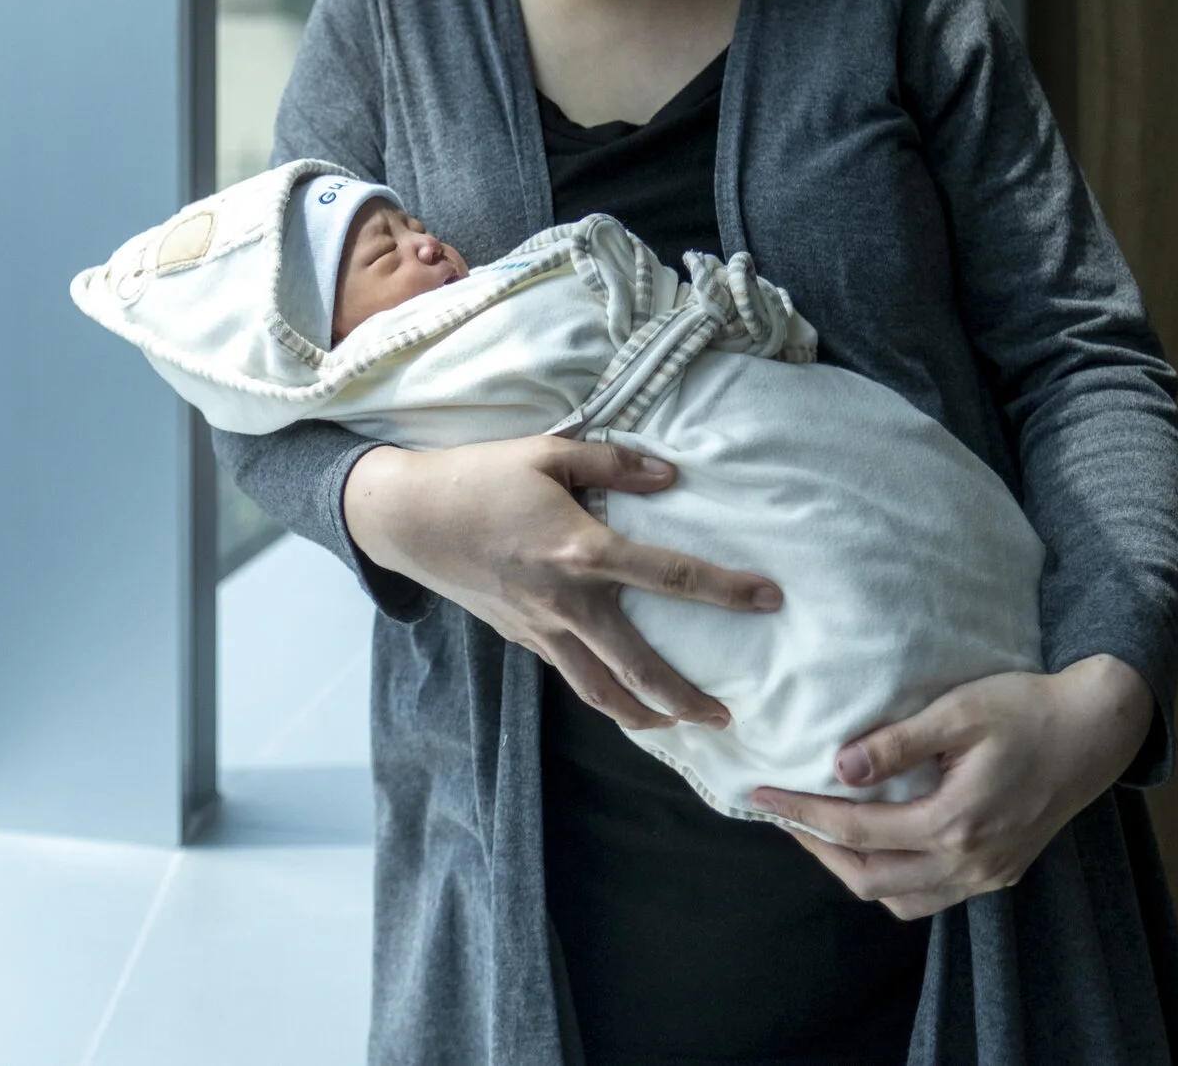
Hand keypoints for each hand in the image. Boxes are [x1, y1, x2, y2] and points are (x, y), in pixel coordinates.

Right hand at [342, 438, 781, 729]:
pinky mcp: (521, 638)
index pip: (668, 574)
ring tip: (681, 725)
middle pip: (639, 668)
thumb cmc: (478, 478)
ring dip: (646, 715)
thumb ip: (612, 464)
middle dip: (687, 699)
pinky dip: (604, 695)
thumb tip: (670, 477)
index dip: (724, 589)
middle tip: (729, 717)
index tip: (770, 599)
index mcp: (581, 550)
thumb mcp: (546, 453)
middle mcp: (567, 602)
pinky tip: (623, 696)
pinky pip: (572, 676)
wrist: (408, 518)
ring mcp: (542, 629)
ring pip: (601, 691)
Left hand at [749, 654, 1155, 918]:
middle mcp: (972, 861)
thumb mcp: (960, 713)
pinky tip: (877, 847)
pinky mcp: (1001, 872)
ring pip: (903, 900)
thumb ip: (899, 743)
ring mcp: (990, 875)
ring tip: (823, 832)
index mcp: (956, 822)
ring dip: (856, 873)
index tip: (761, 797)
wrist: (1097, 731)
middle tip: (783, 815)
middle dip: (819, 851)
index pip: (857, 831)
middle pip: (872, 880)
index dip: (803, 815)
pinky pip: (933, 896)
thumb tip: (842, 767)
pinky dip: (894, 881)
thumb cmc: (1027, 710)